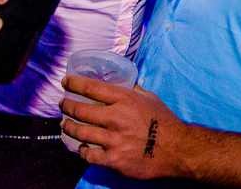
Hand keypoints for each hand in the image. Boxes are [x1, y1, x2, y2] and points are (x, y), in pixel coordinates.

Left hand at [61, 76, 189, 179]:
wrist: (176, 149)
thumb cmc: (164, 120)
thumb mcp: (149, 97)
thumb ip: (132, 90)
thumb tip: (121, 81)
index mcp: (124, 99)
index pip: (91, 88)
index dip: (74, 83)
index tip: (66, 82)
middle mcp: (115, 118)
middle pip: (80, 110)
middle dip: (67, 105)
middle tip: (63, 104)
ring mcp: (112, 140)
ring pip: (80, 132)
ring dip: (69, 127)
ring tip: (65, 124)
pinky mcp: (113, 160)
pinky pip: (89, 155)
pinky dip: (82, 150)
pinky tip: (82, 147)